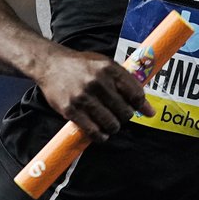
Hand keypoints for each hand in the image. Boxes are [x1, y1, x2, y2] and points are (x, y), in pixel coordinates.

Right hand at [36, 48, 154, 141]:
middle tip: (120, 115)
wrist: (50, 64)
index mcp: (109, 68)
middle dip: (125, 116)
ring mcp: (83, 97)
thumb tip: (147, 107)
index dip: (142, 105)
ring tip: (110, 123)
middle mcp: (97, 82)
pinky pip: (93, 131)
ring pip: (111, 123)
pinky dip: (101, 136)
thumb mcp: (105, 64)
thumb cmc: (81, 65)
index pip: (135, 93)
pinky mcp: (70, 110)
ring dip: (114, 127)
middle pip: (125, 111)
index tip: (145, 111)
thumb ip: (126, 82)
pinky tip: (101, 133)